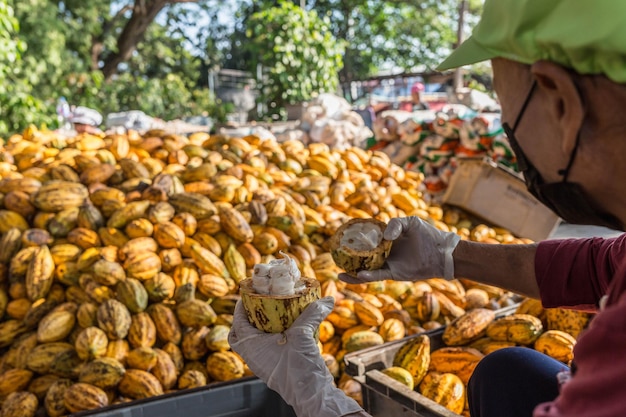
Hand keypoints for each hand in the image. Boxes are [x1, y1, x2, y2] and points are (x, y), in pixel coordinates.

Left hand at [228, 297, 362, 416]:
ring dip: (259, 330)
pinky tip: (286, 331)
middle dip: (245, 320)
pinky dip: (270, 339)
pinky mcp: (275, 369)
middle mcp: (253, 357)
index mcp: (251, 347)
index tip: (247, 295)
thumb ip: (313, 314)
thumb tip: (326, 300)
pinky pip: (265, 350)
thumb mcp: (304, 335)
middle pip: (239, 336)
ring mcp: (263, 364)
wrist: (311, 396)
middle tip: (255, 307)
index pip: (238, 323)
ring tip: (272, 316)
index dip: (240, 308)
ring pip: (253, 344)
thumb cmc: (299, 369)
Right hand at [339, 216, 460, 282]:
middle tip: (336, 257)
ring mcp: (389, 264)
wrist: (442, 253)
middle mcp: (385, 253)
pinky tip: (358, 274)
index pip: (368, 240)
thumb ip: (396, 224)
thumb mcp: (411, 222)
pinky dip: (367, 276)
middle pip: (363, 257)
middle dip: (349, 259)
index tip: (342, 239)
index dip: (355, 240)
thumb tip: (384, 237)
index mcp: (387, 240)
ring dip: (354, 272)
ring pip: (367, 270)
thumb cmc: (428, 235)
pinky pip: (377, 275)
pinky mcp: (394, 274)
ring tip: (340, 272)